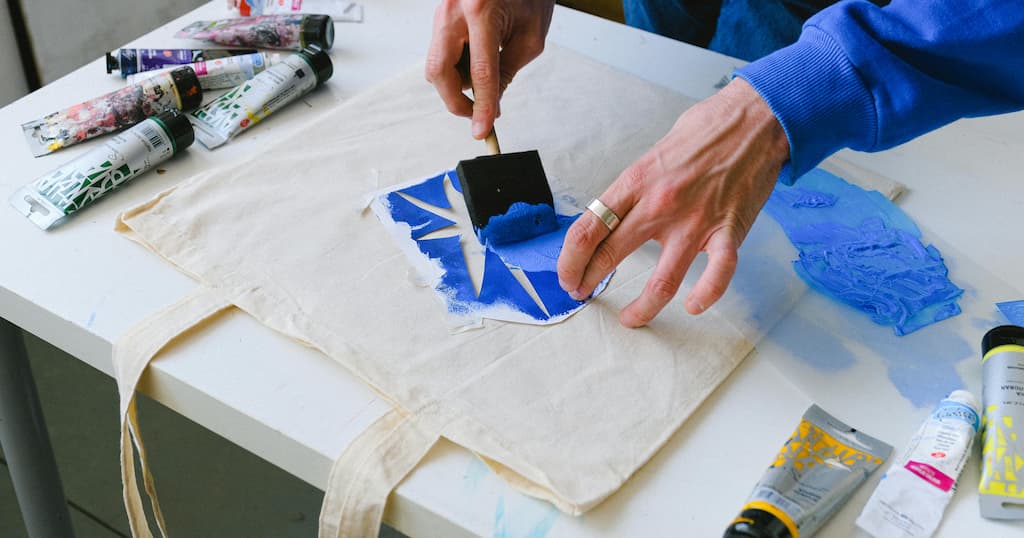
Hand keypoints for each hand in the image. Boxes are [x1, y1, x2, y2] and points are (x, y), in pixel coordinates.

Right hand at [426, 0, 554, 138]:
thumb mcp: (529, 38)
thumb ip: (507, 72)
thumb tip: (490, 105)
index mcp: (481, 11)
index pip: (480, 72)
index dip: (481, 106)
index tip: (482, 130)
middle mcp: (453, 10)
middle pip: (440, 71)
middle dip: (455, 100)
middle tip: (476, 114)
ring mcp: (442, 12)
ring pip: (437, 65)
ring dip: (458, 82)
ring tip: (486, 73)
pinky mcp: (440, 16)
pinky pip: (441, 53)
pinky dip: (457, 67)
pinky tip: (477, 59)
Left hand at [557, 78, 789, 326]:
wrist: (755, 119)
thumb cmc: (703, 134)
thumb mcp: (652, 155)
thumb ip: (633, 190)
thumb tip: (610, 219)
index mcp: (636, 181)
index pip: (588, 229)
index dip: (569, 260)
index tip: (567, 275)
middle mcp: (660, 203)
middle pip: (611, 254)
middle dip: (588, 280)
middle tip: (581, 293)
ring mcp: (695, 220)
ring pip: (662, 281)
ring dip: (641, 307)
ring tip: (629, 319)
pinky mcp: (728, 230)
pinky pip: (717, 273)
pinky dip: (706, 295)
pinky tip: (693, 306)